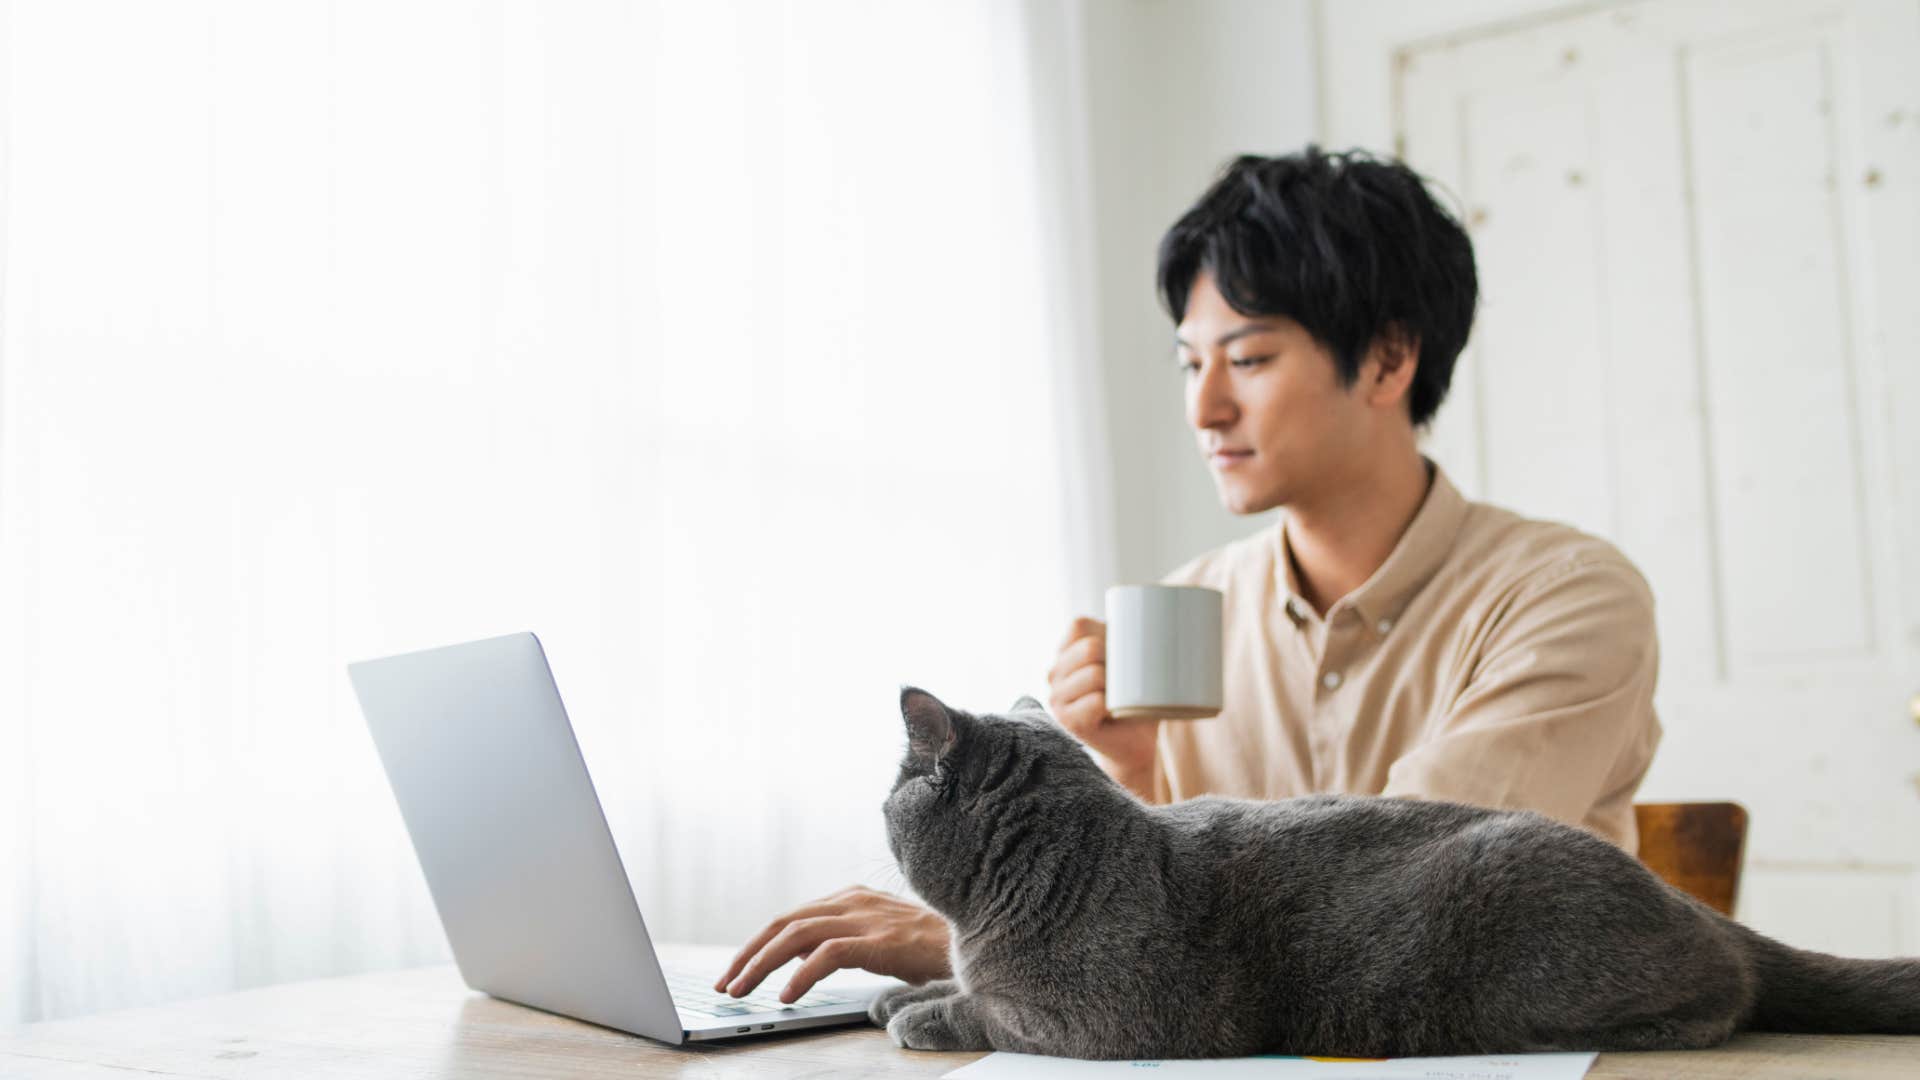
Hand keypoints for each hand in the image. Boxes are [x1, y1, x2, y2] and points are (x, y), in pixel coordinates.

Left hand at [714, 885, 951, 1003]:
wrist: (976, 941)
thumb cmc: (929, 947)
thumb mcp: (877, 939)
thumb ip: (838, 942)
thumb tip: (797, 962)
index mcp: (850, 899)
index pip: (790, 918)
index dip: (757, 945)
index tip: (736, 970)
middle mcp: (852, 902)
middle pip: (784, 923)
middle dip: (748, 954)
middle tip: (726, 983)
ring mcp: (865, 919)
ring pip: (796, 935)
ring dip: (762, 965)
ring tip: (742, 992)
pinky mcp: (879, 940)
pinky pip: (828, 955)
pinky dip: (801, 975)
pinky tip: (787, 996)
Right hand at [1046, 616, 1159, 797]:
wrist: (1135, 744)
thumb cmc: (1136, 698)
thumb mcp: (1132, 662)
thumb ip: (1134, 638)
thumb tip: (1171, 610)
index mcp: (1065, 653)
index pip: (1078, 625)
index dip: (1106, 631)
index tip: (1125, 650)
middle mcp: (1054, 673)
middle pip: (1089, 648)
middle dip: (1117, 660)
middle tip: (1129, 680)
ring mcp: (1057, 698)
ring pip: (1093, 674)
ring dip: (1116, 686)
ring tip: (1122, 697)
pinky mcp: (1068, 722)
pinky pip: (1095, 701)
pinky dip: (1110, 705)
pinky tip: (1113, 712)